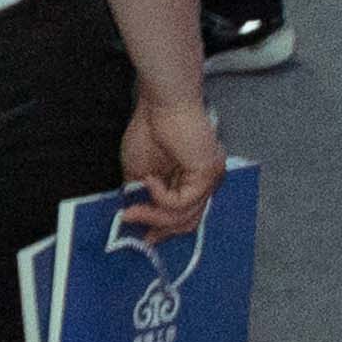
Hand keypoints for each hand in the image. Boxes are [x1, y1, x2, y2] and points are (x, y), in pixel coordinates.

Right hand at [118, 89, 226, 236]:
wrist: (160, 103)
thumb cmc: (150, 129)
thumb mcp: (139, 172)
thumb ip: (142, 196)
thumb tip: (133, 216)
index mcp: (194, 180)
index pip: (186, 215)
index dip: (164, 229)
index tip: (144, 238)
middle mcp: (207, 181)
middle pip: (188, 221)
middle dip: (158, 228)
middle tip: (134, 227)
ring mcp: (210, 178)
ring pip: (184, 216)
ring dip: (153, 216)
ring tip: (131, 210)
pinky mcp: (207, 174)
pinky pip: (182, 202)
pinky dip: (160, 197)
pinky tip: (150, 180)